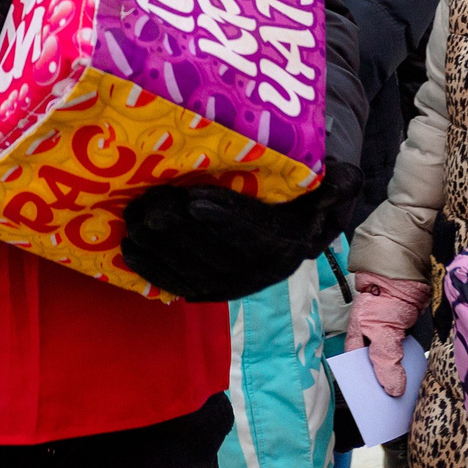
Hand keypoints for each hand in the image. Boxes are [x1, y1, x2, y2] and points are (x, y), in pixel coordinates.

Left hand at [121, 160, 360, 303]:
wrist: (296, 218)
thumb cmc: (304, 187)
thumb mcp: (334, 178)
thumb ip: (338, 180)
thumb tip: (336, 184)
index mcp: (293, 241)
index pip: (259, 232)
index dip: (226, 218)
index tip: (195, 201)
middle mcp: (265, 269)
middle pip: (217, 252)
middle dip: (179, 229)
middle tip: (150, 203)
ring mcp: (236, 283)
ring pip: (194, 269)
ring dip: (160, 246)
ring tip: (136, 218)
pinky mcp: (212, 289)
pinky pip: (179, 285)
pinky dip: (152, 270)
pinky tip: (129, 249)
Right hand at [346, 274, 427, 396]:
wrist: (408, 277)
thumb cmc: (386, 299)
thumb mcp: (381, 331)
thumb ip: (385, 360)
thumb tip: (392, 390)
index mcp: (357, 342)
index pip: (357, 372)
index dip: (365, 389)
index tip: (377, 408)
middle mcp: (371, 344)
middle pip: (376, 373)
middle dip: (386, 387)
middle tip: (396, 408)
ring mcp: (389, 342)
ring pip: (394, 368)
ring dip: (401, 380)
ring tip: (410, 400)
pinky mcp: (406, 340)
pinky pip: (408, 359)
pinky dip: (413, 369)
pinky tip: (420, 381)